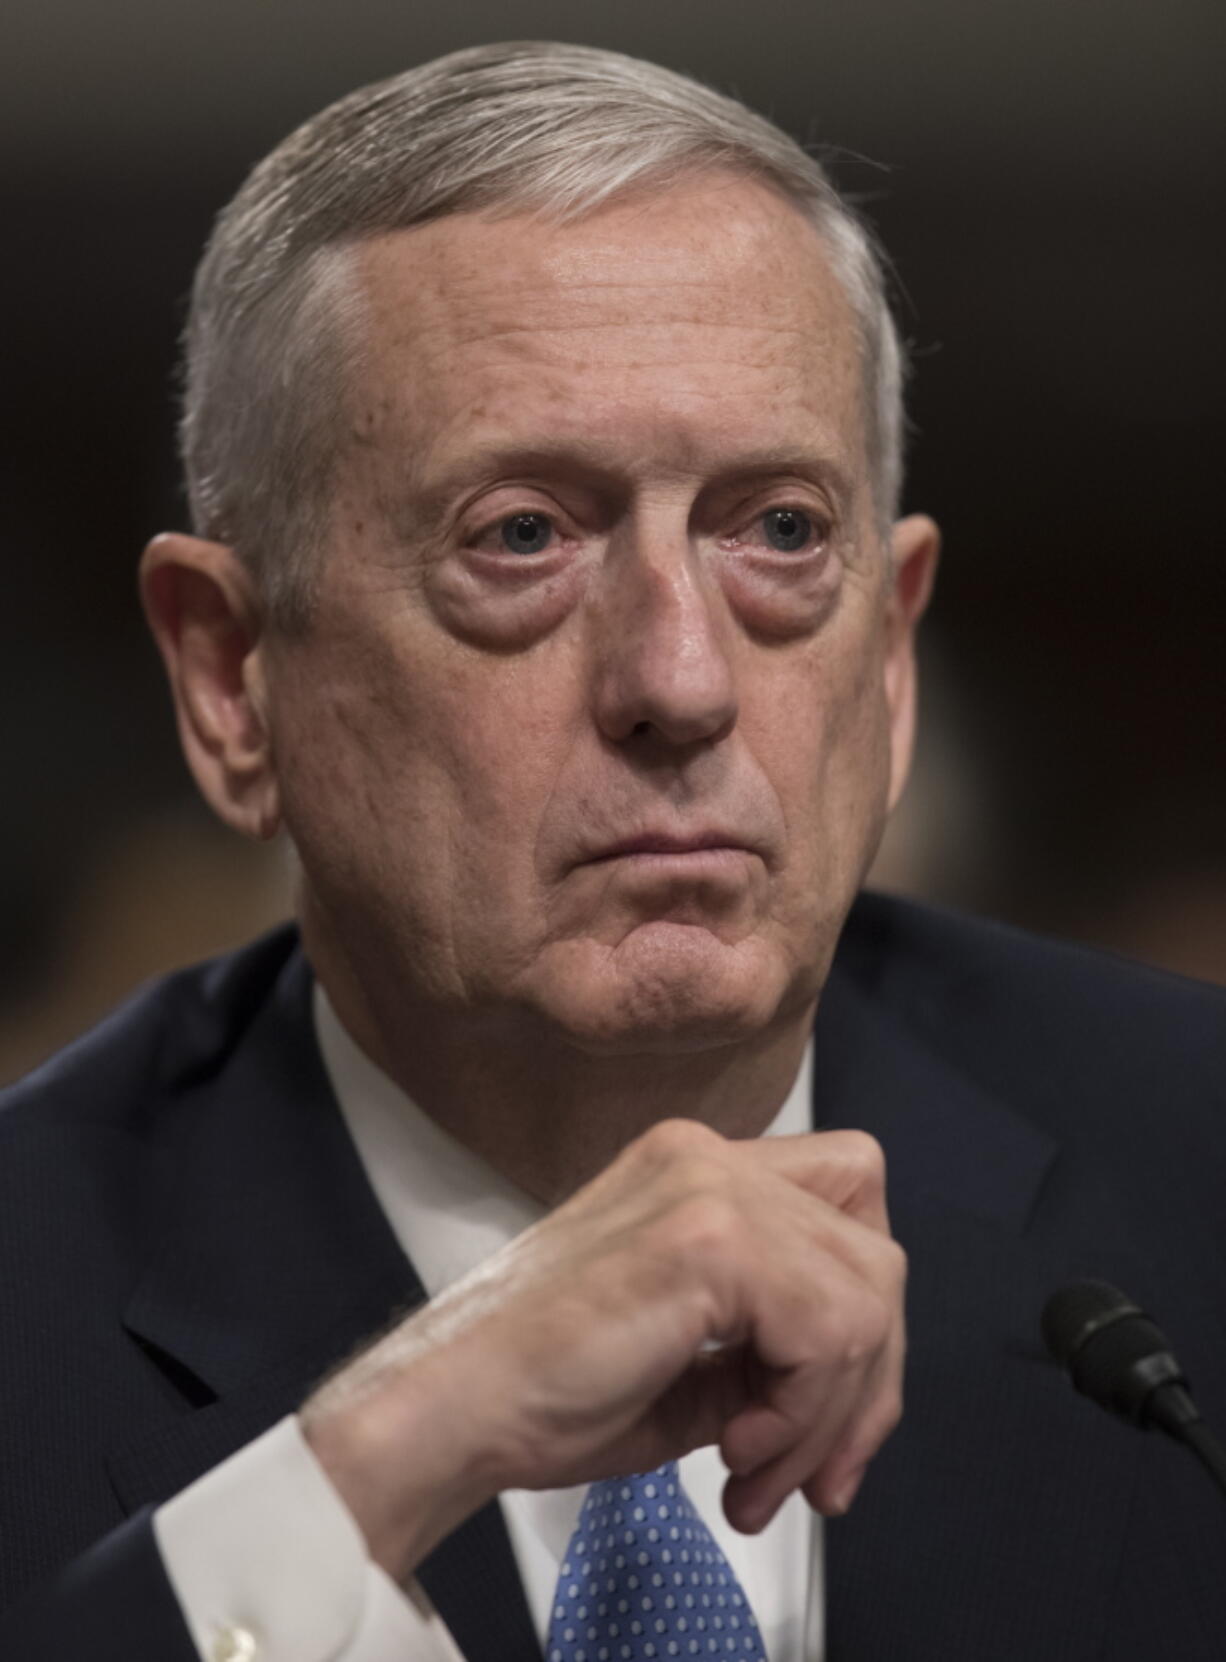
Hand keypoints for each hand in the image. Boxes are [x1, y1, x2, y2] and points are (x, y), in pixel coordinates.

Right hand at [301, 1119, 904, 1579]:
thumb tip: (855, 1393)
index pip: (850, 1200)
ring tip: (756, 1474)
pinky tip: (735, 1450)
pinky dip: (804, 1412)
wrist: (454, 1407)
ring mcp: (709, 1184)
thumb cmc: (548, 1392)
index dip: (862, 1313)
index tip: (826, 1417)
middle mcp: (709, 1156)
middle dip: (866, 1382)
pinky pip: (828, 1329)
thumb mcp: (695, 1358)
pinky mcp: (707, 1236)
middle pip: (876, 1250)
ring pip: (865, 1295)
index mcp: (700, 1170)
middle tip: (815, 1475)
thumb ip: (774, 1345)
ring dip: (830, 1413)